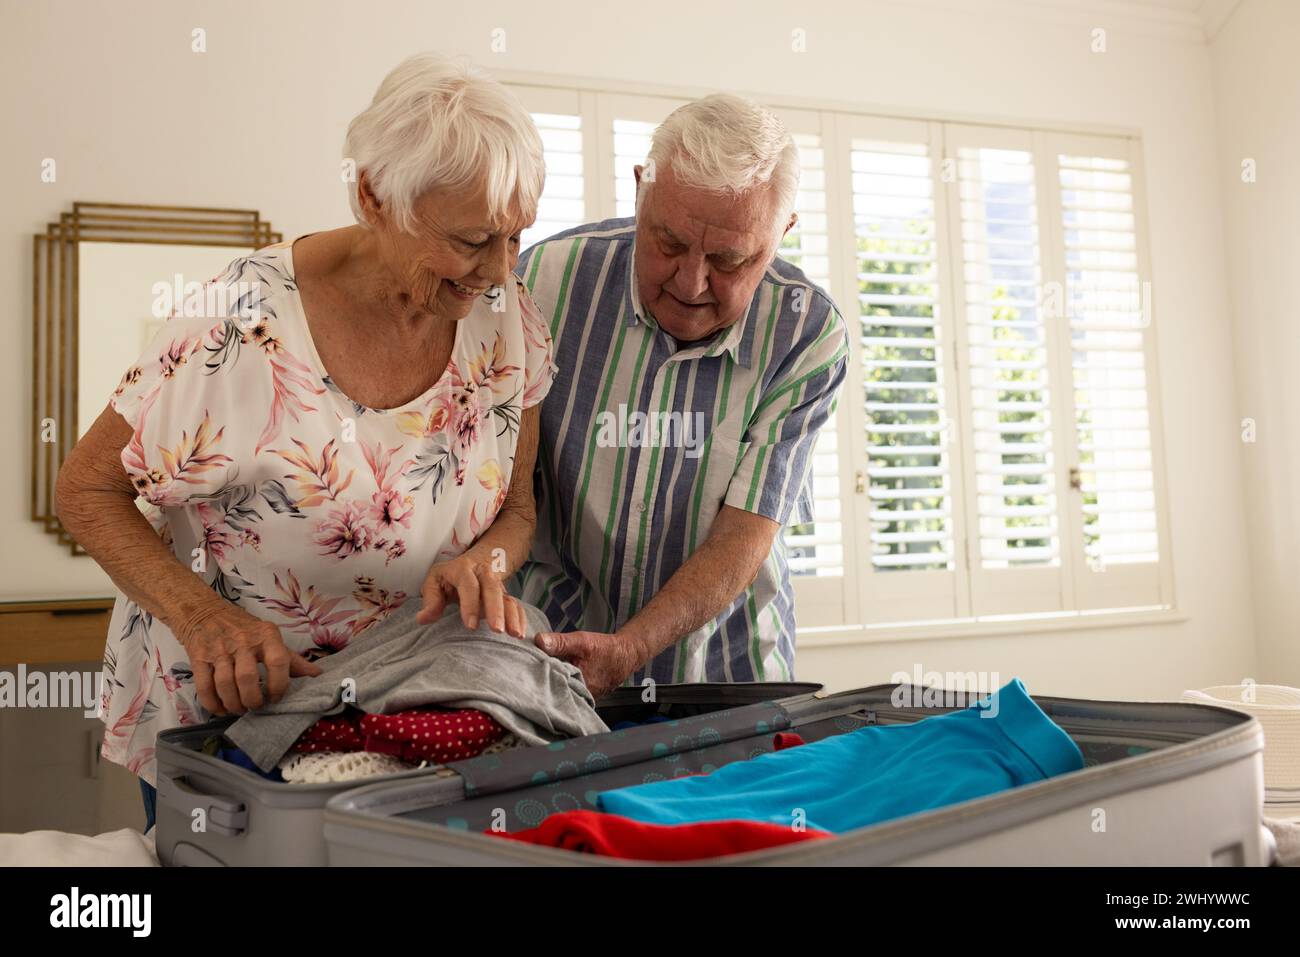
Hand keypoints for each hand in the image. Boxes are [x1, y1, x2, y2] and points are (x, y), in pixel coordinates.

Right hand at [175, 602, 321, 715]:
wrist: (203, 612)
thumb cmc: (243, 628)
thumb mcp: (269, 637)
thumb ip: (291, 659)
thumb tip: (317, 675)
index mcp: (266, 635)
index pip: (278, 661)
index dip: (279, 685)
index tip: (276, 698)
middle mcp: (242, 641)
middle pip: (247, 677)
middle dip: (252, 699)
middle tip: (255, 706)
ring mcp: (218, 649)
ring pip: (224, 684)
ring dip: (233, 703)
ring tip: (240, 709)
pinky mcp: (198, 658)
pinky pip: (204, 686)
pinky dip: (212, 703)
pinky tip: (221, 709)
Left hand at [417, 554, 526, 637]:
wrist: (473, 564)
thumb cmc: (448, 578)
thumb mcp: (434, 581)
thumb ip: (430, 600)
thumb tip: (423, 619)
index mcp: (463, 569)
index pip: (468, 584)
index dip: (470, 604)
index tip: (470, 626)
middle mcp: (483, 574)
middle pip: (492, 589)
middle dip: (496, 609)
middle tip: (497, 630)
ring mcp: (497, 584)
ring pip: (507, 597)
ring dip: (512, 616)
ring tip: (515, 635)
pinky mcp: (505, 595)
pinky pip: (516, 605)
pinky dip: (520, 618)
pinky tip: (520, 633)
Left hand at [533, 630, 648, 697]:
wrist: (625, 656)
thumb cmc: (605, 649)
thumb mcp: (581, 641)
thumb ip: (560, 642)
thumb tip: (538, 640)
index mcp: (578, 686)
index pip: (548, 687)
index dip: (534, 679)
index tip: (523, 671)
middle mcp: (580, 697)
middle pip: (552, 692)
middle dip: (540, 683)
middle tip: (526, 673)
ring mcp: (582, 698)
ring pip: (559, 692)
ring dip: (549, 684)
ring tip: (537, 674)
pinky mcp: (583, 696)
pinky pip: (567, 691)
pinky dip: (559, 684)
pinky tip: (553, 676)